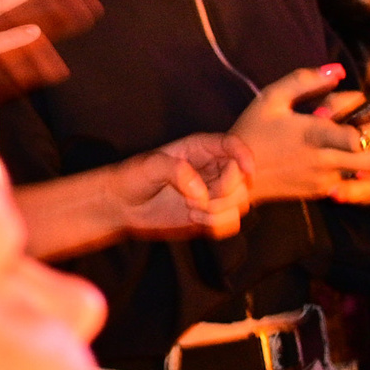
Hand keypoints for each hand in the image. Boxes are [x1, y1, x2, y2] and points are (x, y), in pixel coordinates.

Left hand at [110, 134, 252, 240]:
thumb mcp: (149, 167)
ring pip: (241, 202)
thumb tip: (202, 193)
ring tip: (191, 209)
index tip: (247, 172)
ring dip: (219, 210)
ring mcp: (212, 192)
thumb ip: (176, 171)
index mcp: (199, 149)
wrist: (122, 205)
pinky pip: (232, 222)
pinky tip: (195, 219)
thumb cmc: (133, 178)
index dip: (245, 156)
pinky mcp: (210, 214)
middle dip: (224, 192)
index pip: (233, 145)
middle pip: (241, 178)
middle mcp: (211, 169)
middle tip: (196, 199)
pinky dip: (218, 224)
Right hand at [231, 66, 369, 203]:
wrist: (234, 175)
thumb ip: (304, 80)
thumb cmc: (251, 132)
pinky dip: (358, 170)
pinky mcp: (321, 192)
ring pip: (369, 174)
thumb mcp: (270, 98)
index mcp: (313, 134)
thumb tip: (337, 71)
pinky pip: (352, 182)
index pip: (361, 136)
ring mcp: (324, 179)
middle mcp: (323, 160)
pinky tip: (347, 157)